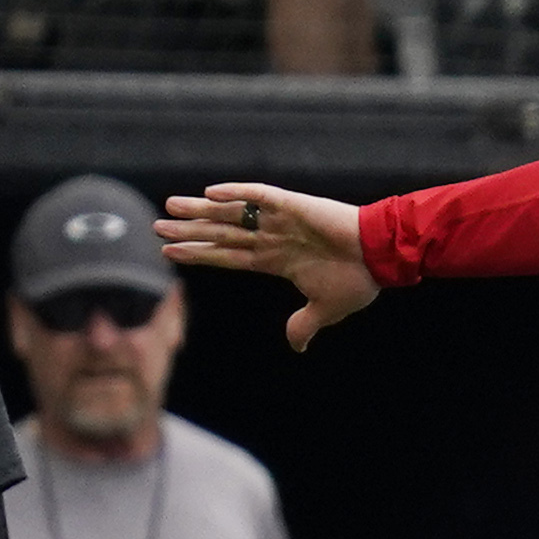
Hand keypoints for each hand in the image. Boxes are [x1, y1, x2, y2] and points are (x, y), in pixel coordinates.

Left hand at [157, 183, 378, 349]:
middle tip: (156, 225)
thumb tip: (296, 346)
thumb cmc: (358, 280)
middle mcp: (271, 237)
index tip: (170, 251)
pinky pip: (260, 196)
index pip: (228, 255)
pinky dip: (237, 192)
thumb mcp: (326, 309)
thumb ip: (305, 324)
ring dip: (201, 211)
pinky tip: (211, 192)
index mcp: (275, 259)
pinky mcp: (293, 205)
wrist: (383, 256)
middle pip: (221, 233)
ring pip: (231, 214)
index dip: (199, 254)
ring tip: (170, 206)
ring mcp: (280, 220)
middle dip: (189, 230)